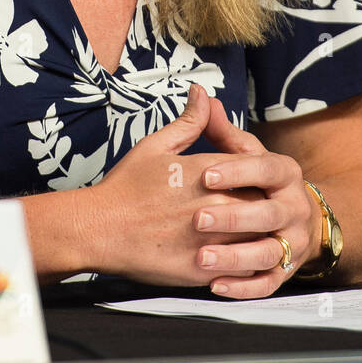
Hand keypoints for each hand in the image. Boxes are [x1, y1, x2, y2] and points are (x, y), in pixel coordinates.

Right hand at [90, 83, 266, 286]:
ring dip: (260, 232)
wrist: (98, 229)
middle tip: (261, 204)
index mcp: (206, 172)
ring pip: (257, 236)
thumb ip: (188, 122)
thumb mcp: (155, 146)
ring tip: (255, 231)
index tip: (252, 177)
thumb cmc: (124, 188)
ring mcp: (209, 239)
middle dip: (263, 201)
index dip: (256, 171)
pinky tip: (241, 256)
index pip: (254, 166)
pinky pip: (241, 268)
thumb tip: (203, 94)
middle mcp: (213, 205)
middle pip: (261, 201)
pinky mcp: (202, 269)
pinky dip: (247, 262)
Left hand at [191, 96, 321, 299]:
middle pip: (268, 214)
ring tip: (202, 258)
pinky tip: (214, 285)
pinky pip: (268, 284)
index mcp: (286, 174)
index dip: (237, 171)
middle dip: (233, 217)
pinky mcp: (285, 272)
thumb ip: (221, 131)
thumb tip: (201, 95)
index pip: (266, 168)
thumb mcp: (244, 155)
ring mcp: (292, 243)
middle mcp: (295, 208)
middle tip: (196, 219)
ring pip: (268, 254)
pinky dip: (244, 287)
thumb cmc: (258, 182)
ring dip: (236, 258)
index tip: (204, 175)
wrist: (296, 219)